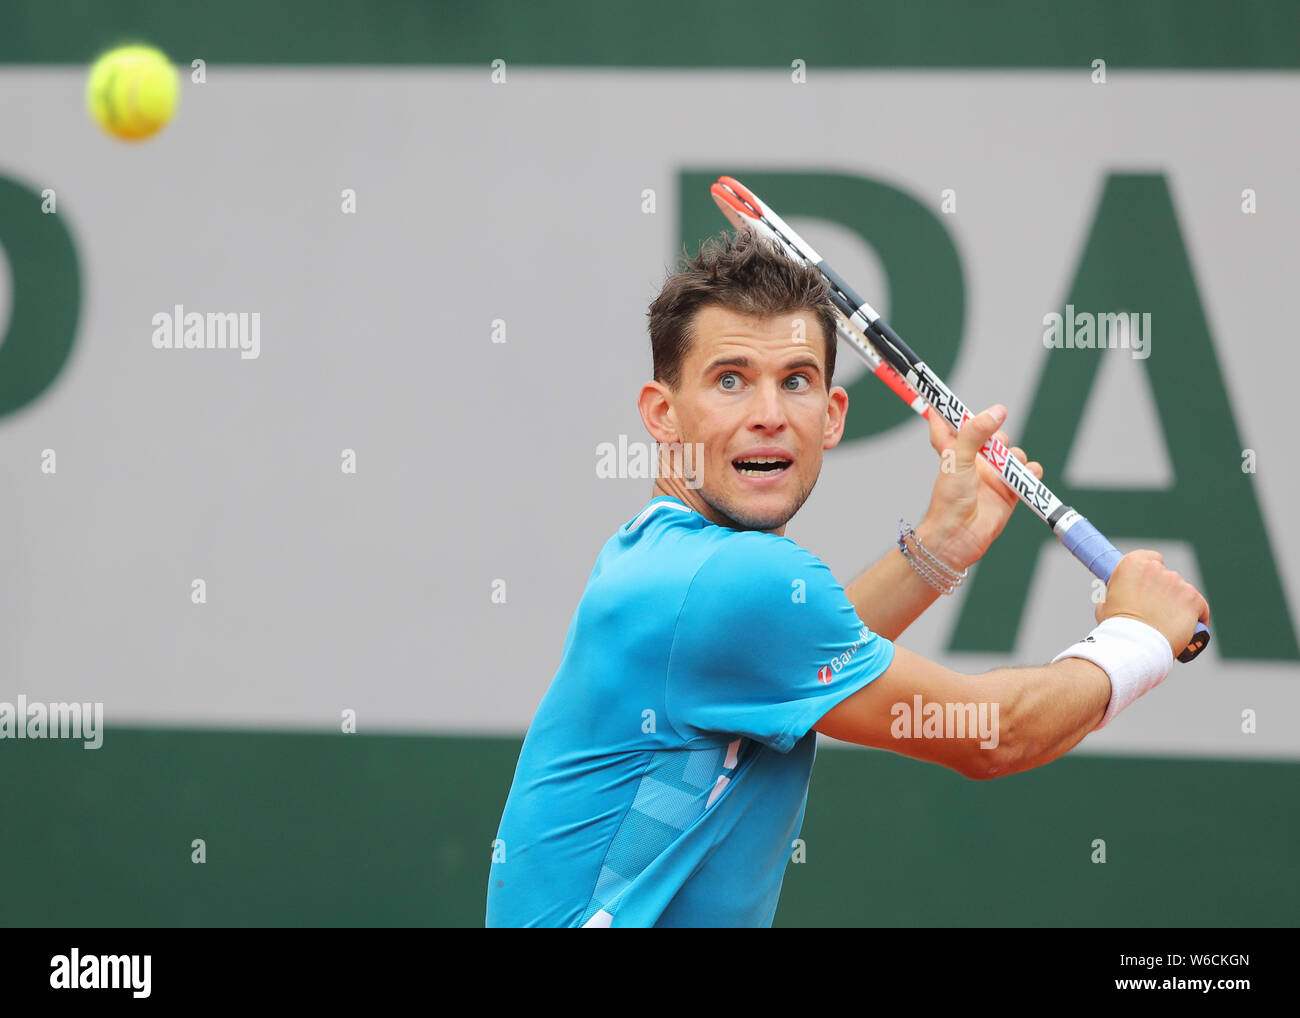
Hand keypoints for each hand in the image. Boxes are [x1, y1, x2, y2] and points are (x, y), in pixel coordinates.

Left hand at [915, 405, 1042, 571]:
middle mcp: (973, 462)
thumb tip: (997, 412)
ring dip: (1017, 456)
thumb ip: (974, 433)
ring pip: (1013, 454)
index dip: (946, 411)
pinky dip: (1032, 473)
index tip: (944, 396)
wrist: (958, 537)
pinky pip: (1028, 475)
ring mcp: (992, 477)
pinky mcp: (1009, 493)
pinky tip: (1028, 476)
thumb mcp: (957, 460)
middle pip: (991, 435)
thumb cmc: (948, 501)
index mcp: (953, 451)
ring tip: (1011, 467)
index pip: (946, 425)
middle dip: (998, 435)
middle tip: (996, 443)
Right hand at [1098, 549, 1209, 654]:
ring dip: (1178, 604)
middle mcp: (1157, 568)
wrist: (1135, 645)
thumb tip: (1113, 601)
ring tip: (1169, 624)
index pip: (1151, 559)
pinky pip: (1200, 606)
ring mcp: (1178, 583)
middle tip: (1156, 611)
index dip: (1151, 574)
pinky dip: (1196, 615)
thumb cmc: (1117, 628)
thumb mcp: (1105, 606)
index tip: (1148, 585)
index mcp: (1132, 563)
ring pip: (1183, 592)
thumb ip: (1113, 597)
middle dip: (1164, 591)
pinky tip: (1190, 627)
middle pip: (1167, 577)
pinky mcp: (1194, 599)